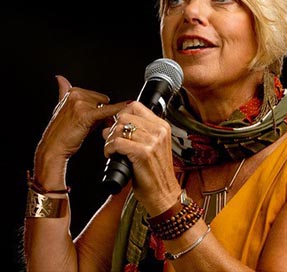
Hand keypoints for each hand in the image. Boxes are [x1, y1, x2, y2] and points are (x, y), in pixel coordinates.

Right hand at [33, 76, 126, 185]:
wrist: (54, 147)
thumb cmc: (62, 131)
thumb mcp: (62, 108)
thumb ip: (64, 92)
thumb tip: (61, 78)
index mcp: (72, 92)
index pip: (96, 96)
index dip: (98, 107)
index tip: (95, 115)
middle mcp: (76, 95)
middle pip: (103, 99)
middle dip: (102, 111)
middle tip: (94, 124)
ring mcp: (81, 104)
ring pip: (105, 106)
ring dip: (105, 117)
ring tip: (93, 127)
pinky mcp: (87, 114)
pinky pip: (107, 110)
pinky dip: (118, 109)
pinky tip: (128, 105)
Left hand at [103, 100, 180, 214]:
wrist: (164, 194)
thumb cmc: (155, 173)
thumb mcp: (151, 147)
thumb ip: (136, 133)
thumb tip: (110, 124)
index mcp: (162, 127)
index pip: (136, 106)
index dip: (121, 114)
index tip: (117, 126)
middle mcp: (159, 131)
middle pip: (125, 116)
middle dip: (113, 128)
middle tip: (112, 141)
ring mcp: (153, 141)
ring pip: (119, 128)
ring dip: (109, 140)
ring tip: (112, 151)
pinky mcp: (144, 153)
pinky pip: (117, 142)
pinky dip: (109, 149)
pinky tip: (112, 156)